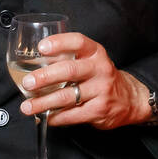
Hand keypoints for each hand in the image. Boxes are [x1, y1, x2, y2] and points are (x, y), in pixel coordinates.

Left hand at [17, 31, 152, 129]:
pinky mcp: (98, 110)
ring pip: (67, 96)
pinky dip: (54, 117)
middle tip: (28, 82)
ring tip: (27, 106)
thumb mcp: (91, 61)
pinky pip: (72, 115)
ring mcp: (100, 91)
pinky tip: (44, 117)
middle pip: (69, 70)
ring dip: (43, 102)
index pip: (78, 42)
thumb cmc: (101, 77)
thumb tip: (34, 63)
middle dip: (45, 77)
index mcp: (95, 53)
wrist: (129, 99)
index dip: (59, 43)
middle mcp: (100, 69)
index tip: (42, 47)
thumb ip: (68, 59)